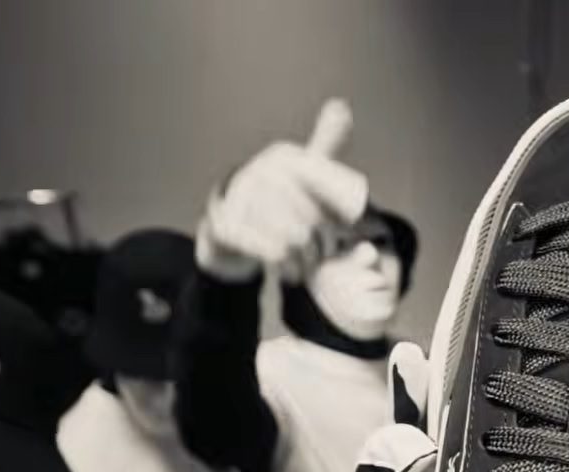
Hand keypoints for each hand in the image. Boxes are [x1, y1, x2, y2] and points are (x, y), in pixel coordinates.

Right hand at [196, 97, 368, 282]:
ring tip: (305, 264)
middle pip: (314, 219)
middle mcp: (262, 172)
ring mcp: (241, 198)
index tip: (342, 234)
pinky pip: (273, 251)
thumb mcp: (301, 168)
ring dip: (305, 259)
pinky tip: (287, 269)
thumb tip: (341, 105)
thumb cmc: (274, 197)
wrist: (226, 225)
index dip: (339, 218)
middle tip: (322, 256)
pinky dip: (284, 265)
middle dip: (323, 245)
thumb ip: (325, 141)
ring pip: (296, 237)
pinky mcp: (227, 226)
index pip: (329, 195)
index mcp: (285, 158)